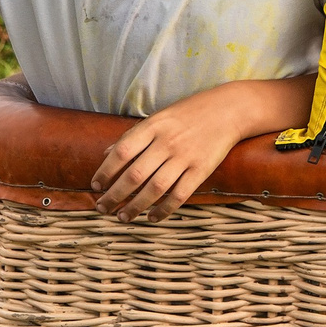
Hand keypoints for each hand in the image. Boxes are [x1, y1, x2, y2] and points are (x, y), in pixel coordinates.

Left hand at [91, 88, 255, 220]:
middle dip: (114, 196)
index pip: (122, 152)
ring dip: (135, 207)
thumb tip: (107, 153)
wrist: (229, 109)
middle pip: (135, 175)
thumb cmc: (190, 113)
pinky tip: (152, 217)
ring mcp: (185, 156)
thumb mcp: (159, 117)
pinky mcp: (202, 169)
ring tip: (123, 217)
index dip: (105, 171)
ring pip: (155, 189)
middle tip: (102, 208)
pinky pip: (180, 195)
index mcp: (154, 126)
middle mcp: (167, 142)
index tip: (96, 186)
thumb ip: (134, 135)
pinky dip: (164, 210)